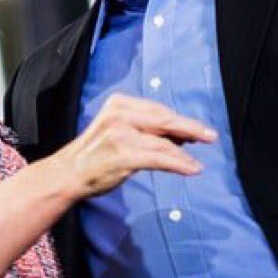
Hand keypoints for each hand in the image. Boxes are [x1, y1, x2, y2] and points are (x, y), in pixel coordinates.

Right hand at [57, 94, 215, 199]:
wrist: (67, 173)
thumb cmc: (94, 154)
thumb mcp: (115, 129)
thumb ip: (142, 127)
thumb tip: (179, 135)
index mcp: (119, 104)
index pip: (157, 109)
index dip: (179, 120)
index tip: (196, 128)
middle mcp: (120, 114)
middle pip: (165, 119)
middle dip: (190, 128)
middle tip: (210, 136)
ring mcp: (121, 135)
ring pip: (164, 141)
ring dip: (185, 153)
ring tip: (197, 162)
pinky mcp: (124, 155)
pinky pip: (159, 158)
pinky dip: (179, 164)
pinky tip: (191, 169)